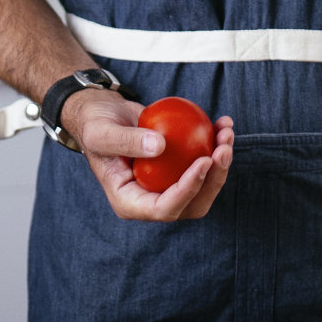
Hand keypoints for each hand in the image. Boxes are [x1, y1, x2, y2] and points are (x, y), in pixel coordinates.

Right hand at [62, 89, 234, 221]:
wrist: (104, 114)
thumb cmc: (96, 125)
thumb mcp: (102, 132)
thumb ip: (127, 141)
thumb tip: (160, 147)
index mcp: (131, 202)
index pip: (164, 208)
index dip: (188, 190)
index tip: (204, 160)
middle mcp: (152, 199)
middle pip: (192, 203)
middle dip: (214, 179)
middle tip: (223, 148)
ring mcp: (167, 185)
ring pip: (204, 185)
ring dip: (222, 162)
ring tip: (226, 132)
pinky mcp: (179, 167)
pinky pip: (204, 163)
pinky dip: (216, 145)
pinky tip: (223, 123)